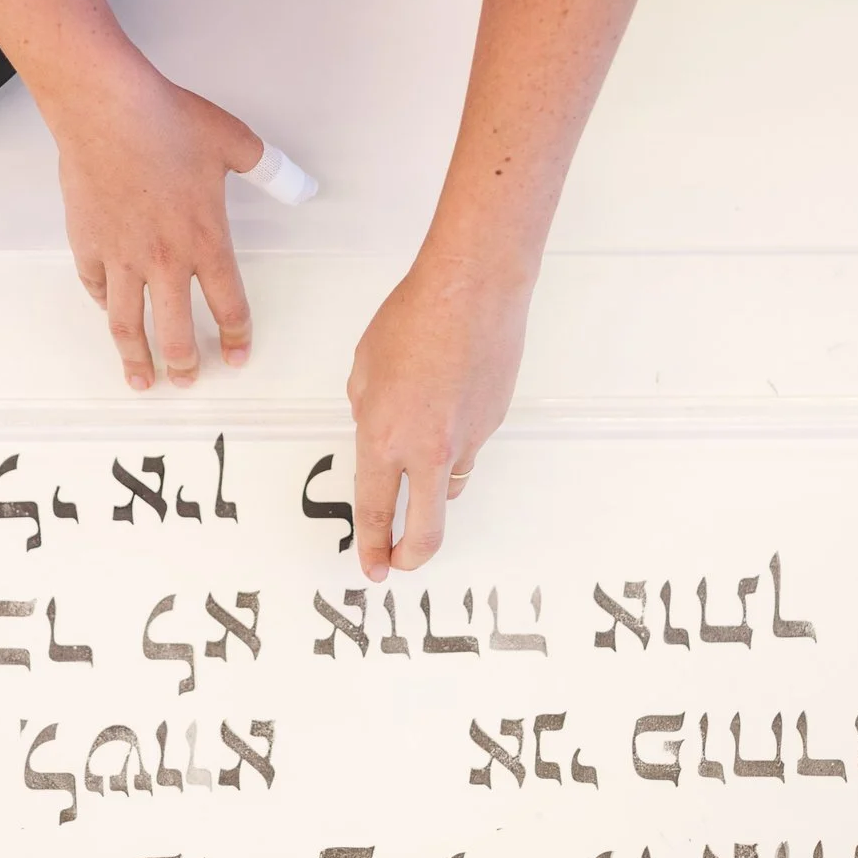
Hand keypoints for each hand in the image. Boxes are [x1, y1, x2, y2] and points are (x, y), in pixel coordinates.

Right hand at [42, 60, 262, 388]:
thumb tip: (302, 185)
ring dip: (136, 358)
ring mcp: (122, 256)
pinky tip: (109, 311)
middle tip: (187, 379)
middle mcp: (164, 259)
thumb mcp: (235, 142)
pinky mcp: (88, 244)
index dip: (236, 338)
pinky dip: (104, 304)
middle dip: (185, 364)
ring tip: (141, 379)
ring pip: (128, 325)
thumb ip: (272, 169)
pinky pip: (96, 287)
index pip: (229, 307)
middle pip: (177, 333)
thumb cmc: (165, 120)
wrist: (105, 107)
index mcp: (206, 241)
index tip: (236, 356)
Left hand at [346, 252, 531, 579]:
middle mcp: (428, 450)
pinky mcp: (493, 424)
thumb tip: (375, 431)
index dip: (373, 546)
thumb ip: (366, 410)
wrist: (472, 291)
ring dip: (434, 493)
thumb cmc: (416, 318)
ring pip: (451, 488)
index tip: (372, 565)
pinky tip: (448, 407)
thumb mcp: (364, 368)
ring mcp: (466, 441)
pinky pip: (469, 449)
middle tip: (401, 560)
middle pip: (426, 532)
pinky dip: (455, 442)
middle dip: (410, 556)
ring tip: (422, 468)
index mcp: (384, 438)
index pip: (375, 511)